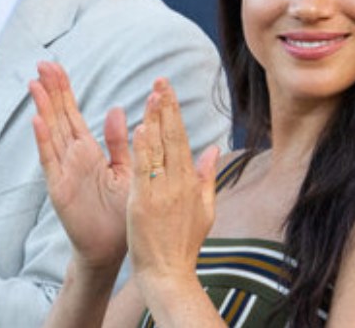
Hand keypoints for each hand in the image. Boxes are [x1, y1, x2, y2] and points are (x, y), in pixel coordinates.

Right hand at [30, 61, 130, 271]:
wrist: (112, 247)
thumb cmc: (119, 211)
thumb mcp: (125, 170)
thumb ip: (119, 142)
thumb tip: (116, 109)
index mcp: (89, 150)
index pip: (73, 114)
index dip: (64, 91)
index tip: (55, 67)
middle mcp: (73, 156)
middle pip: (59, 117)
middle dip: (51, 91)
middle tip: (42, 65)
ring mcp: (63, 171)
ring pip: (52, 133)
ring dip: (43, 109)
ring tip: (34, 85)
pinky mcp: (59, 188)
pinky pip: (51, 161)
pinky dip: (44, 141)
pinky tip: (38, 121)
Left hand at [126, 79, 219, 291]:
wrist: (169, 274)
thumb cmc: (184, 244)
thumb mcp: (204, 210)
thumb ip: (206, 177)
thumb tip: (213, 148)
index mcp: (191, 183)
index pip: (182, 139)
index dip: (175, 113)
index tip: (168, 90)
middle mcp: (178, 184)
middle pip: (173, 138)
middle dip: (166, 107)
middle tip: (160, 80)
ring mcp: (161, 193)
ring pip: (159, 150)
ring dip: (155, 120)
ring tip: (151, 95)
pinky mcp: (143, 204)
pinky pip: (144, 171)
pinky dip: (143, 150)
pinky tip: (141, 129)